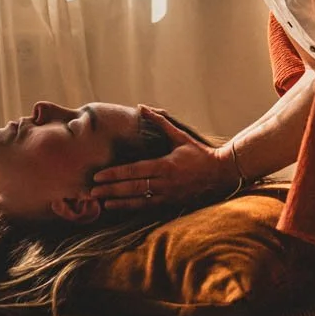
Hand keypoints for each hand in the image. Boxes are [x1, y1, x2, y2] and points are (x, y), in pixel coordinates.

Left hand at [90, 106, 232, 210]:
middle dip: (112, 189)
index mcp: (165, 165)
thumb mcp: (180, 136)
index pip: (135, 170)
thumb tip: (141, 106)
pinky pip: (149, 208)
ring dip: (119, 202)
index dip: (115, 174)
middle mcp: (166, 182)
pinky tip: (120, 208)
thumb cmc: (199, 153)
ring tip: (102, 202)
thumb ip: (159, 122)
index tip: (98, 176)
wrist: (222, 174)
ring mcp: (169, 196)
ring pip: (139, 201)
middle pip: (133, 188)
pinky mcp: (172, 204)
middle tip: (92, 191)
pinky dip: (133, 209)